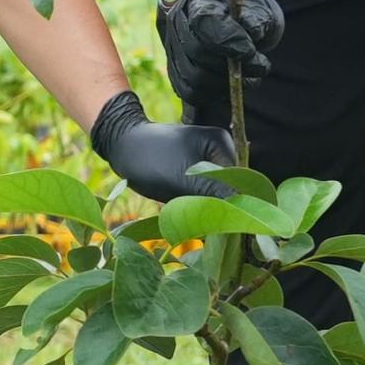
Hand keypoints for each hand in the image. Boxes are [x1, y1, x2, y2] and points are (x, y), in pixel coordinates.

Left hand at [89, 91, 237, 202]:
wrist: (120, 147)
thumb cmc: (150, 159)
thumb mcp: (183, 180)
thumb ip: (215, 195)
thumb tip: (244, 212)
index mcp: (222, 144)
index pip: (240, 182)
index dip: (233, 203)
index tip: (220, 220)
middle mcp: (220, 150)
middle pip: (229, 188)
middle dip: (215, 203)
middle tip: (195, 211)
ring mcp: (207, 160)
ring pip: (215, 193)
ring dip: (202, 204)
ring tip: (182, 202)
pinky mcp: (195, 170)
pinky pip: (202, 192)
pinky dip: (193, 200)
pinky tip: (177, 199)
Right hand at [156, 0, 283, 118]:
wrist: (236, 14)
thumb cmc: (248, 7)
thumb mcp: (259, 6)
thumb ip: (256, 19)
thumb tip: (252, 34)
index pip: (206, 22)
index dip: (230, 41)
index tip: (252, 52)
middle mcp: (178, 21)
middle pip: (196, 52)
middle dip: (232, 66)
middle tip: (259, 67)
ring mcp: (173, 46)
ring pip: (192, 77)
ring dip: (225, 84)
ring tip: (250, 78)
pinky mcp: (175, 69)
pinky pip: (189, 91)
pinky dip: (213, 94)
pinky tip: (231, 85)